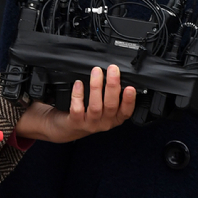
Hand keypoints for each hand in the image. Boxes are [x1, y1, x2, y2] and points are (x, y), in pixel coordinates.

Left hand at [15, 65, 135, 142]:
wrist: (67, 128)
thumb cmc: (88, 113)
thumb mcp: (104, 107)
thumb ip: (111, 95)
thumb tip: (117, 74)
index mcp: (115, 118)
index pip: (126, 111)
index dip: (129, 100)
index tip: (131, 87)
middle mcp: (104, 122)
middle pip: (111, 106)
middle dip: (113, 86)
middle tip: (113, 69)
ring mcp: (90, 123)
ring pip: (96, 106)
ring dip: (96, 87)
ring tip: (96, 72)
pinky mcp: (76, 122)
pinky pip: (78, 109)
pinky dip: (78, 95)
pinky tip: (79, 84)